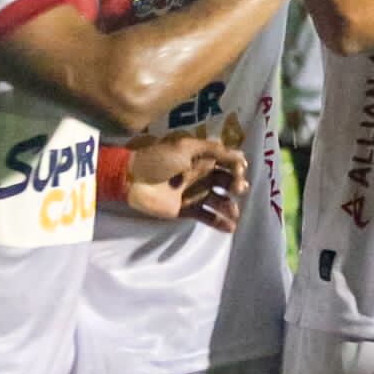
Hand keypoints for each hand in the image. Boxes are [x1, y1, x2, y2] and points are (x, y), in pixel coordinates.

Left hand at [125, 136, 249, 232]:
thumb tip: (240, 156)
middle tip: (238, 189)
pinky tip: (230, 227)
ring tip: (234, 212)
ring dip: (230, 206)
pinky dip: (219, 222)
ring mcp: (195, 194)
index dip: (237, 167)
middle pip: (226, 182)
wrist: (133, 180)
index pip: (227, 163)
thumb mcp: (185, 146)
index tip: (240, 171)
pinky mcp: (187, 210)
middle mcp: (202, 176)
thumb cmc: (159, 159)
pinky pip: (207, 216)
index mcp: (202, 159)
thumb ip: (212, 149)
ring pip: (219, 201)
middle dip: (236, 186)